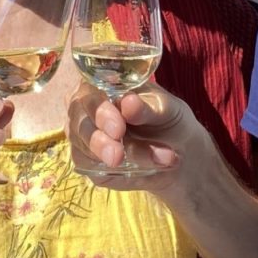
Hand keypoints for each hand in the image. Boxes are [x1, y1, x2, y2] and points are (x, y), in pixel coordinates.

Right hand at [69, 85, 207, 194]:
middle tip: (118, 156)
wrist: (178, 150)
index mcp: (101, 85)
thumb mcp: (167, 109)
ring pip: (84, 149)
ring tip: (157, 160)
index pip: (88, 93)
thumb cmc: (168, 119)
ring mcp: (83, 136)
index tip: (118, 129)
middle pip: (78, 123)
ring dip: (117, 158)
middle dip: (99, 141)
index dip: (100, 111)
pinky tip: (140, 170)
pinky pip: (89, 167)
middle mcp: (85, 109)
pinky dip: (115, 171)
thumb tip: (128, 103)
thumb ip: (147, 108)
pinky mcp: (87, 161)